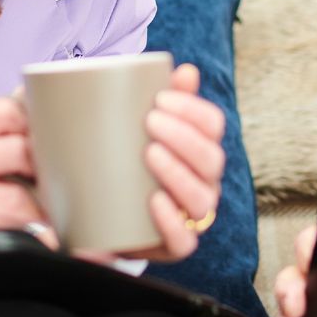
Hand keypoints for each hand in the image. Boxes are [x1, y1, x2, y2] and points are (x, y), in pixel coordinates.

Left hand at [124, 63, 224, 260]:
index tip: (160, 97)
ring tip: (150, 154)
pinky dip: (171, 221)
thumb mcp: (142, 129)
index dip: (193, 109)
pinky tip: (154, 201)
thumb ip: (164, 98)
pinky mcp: (173, 246)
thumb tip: (186, 70)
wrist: (103, 216)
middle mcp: (204, 181)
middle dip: (184, 136)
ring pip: (201, 198)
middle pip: (212, 159)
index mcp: (201, 148)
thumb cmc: (127, 162)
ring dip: (179, 172)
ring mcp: (191, 215)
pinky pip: (184, 241)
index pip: (213, 125)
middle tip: (150, 120)